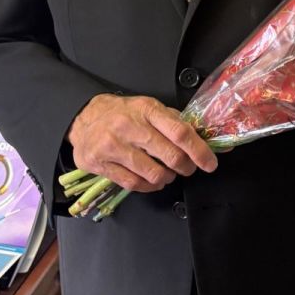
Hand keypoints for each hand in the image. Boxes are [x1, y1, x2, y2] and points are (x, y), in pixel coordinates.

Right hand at [67, 94, 216, 192]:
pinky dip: (149, 186)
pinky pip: (134, 184)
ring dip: (167, 178)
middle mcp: (129, 127)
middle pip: (170, 156)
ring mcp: (113, 147)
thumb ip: (175, 122)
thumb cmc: (122, 114)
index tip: (210, 163)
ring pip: (154, 174)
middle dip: (186, 167)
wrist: (84, 118)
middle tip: (187, 168)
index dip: (199, 151)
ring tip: (166, 173)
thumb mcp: (149, 108)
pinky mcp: (101, 164)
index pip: (180, 132)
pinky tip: (151, 181)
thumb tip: (205, 139)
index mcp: (147, 110)